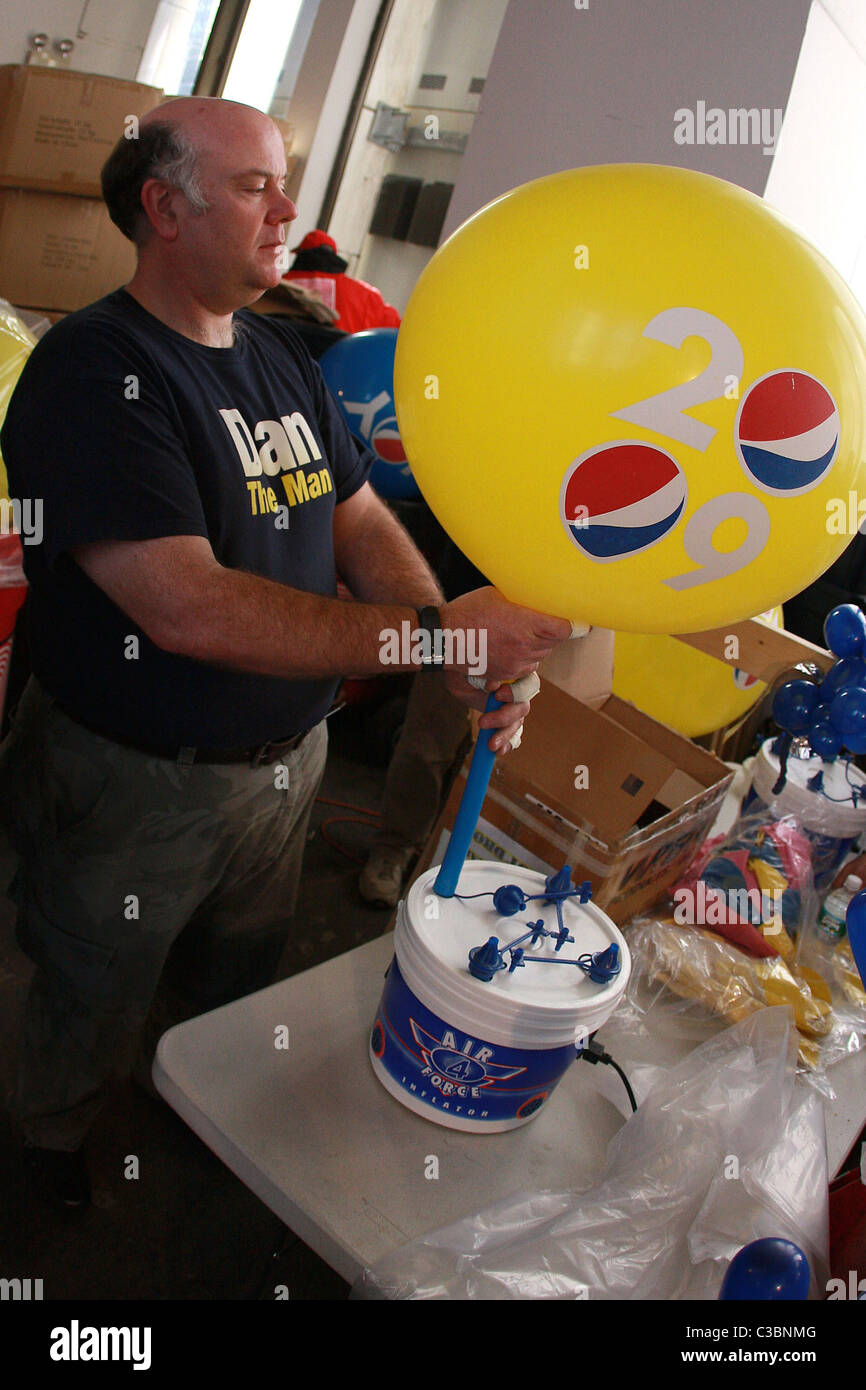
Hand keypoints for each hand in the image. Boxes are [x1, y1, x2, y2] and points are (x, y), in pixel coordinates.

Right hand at [441, 586, 572, 685]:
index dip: (574, 625)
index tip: (580, 620)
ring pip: (540, 657)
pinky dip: (522, 658)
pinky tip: (509, 645)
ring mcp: (515, 664)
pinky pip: (524, 667)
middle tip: (544, 621)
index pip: (565, 630)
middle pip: (554, 643)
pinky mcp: (505, 674)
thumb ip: (524, 600)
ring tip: (521, 632)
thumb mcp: (499, 595)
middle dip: (552, 633)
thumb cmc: (469, 611)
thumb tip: (541, 597)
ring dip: (537, 646)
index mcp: (526, 625)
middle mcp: (524, 647)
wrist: (443, 637)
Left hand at [442, 669, 530, 753]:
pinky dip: (506, 744)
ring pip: (516, 723)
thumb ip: (485, 672)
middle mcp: (519, 690)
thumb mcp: (473, 664)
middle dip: (504, 718)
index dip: (515, 692)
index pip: (528, 684)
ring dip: (504, 735)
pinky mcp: (506, 720)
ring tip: (490, 745)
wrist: (458, 671)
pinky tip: (498, 751)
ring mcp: (513, 706)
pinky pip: (512, 734)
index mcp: (518, 672)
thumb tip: (493, 685)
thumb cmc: (467, 664)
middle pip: (522, 707)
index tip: (496, 695)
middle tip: (483, 722)